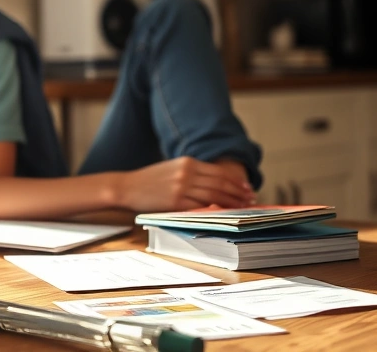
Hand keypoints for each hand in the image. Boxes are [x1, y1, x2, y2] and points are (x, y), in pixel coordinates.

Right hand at [117, 156, 255, 212]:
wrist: (127, 187)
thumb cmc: (149, 180)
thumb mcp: (172, 168)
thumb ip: (191, 172)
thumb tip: (214, 183)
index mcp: (187, 162)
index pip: (219, 172)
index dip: (235, 182)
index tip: (246, 188)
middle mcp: (187, 173)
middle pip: (220, 184)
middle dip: (238, 193)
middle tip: (250, 199)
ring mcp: (181, 188)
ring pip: (214, 196)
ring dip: (231, 202)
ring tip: (242, 207)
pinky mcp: (175, 202)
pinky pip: (200, 207)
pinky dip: (214, 210)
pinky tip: (222, 213)